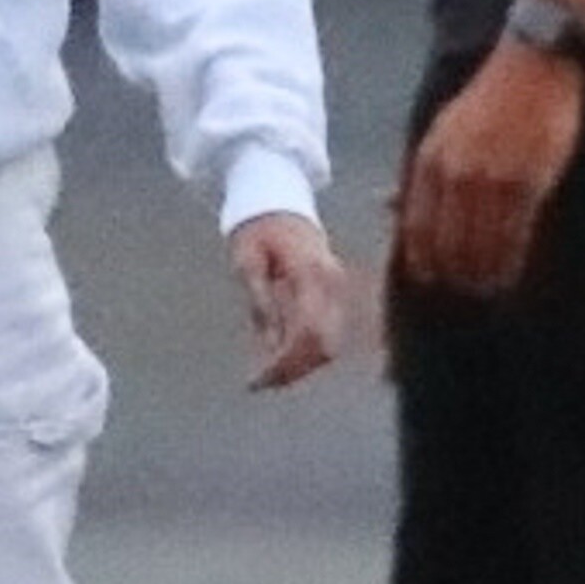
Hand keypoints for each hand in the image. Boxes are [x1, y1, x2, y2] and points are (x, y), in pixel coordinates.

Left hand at [228, 211, 346, 389]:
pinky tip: (276, 358)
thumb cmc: (257, 228)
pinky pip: (326, 333)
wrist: (278, 200)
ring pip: (329, 344)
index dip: (284, 363)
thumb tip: (270, 344)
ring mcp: (337, 289)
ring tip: (265, 376)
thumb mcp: (247, 261)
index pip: (307, 333)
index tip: (257, 380)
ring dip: (300, 365)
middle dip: (293, 371)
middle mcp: (333, 283)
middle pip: (324, 346)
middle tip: (259, 383)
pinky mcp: (334, 294)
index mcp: (311, 273)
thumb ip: (260, 301)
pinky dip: (304, 351)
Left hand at [394, 43, 584, 295]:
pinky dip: (512, 258)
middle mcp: (455, 173)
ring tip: (490, 289)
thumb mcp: (443, 131)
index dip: (424, 259)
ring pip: (482, 243)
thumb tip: (384, 204)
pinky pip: (515, 233)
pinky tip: (513, 270)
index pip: (417, 226)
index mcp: (429, 159)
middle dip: (455, 273)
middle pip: (448, 242)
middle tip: (466, 292)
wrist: (532, 64)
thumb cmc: (488, 99)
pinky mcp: (526, 180)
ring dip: (484, 273)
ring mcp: (491, 178)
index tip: (431, 279)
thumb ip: (419, 173)